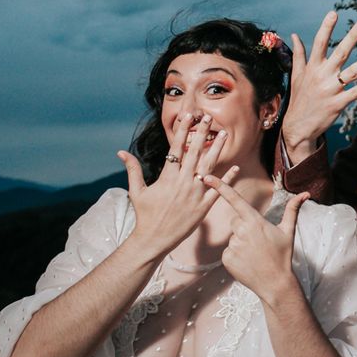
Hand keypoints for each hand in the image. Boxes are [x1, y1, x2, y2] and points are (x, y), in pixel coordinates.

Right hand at [118, 113, 237, 257]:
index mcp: (167, 177)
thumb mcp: (136, 191)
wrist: (154, 239)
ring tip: (224, 135)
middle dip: (202, 133)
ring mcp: (195, 194)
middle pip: (195, 152)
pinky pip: (218, 190)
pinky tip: (236, 167)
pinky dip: (228, 179)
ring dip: (217, 149)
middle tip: (209, 117)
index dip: (183, 131)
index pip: (177, 148)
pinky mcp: (204, 206)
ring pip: (209, 167)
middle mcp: (183, 182)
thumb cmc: (145, 215)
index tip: (188, 116)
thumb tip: (121, 152)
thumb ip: (133, 169)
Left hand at [204, 173, 308, 304]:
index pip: (235, 200)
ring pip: (233, 237)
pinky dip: (236, 255)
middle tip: (259, 241)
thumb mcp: (288, 231)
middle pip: (235, 221)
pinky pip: (228, 251)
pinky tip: (247, 262)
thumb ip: (293, 209)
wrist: (275, 283)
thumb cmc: (283, 255)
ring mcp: (233, 246)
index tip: (207, 178)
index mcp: (255, 222)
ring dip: (241, 242)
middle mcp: (241, 232)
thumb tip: (305, 194)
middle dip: (244, 227)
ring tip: (255, 254)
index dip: (221, 187)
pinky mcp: (226, 259)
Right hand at [281, 11, 356, 162]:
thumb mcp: (296, 75)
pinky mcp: (338, 104)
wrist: (298, 126)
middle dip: (351, 38)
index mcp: (312, 67)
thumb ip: (298, 55)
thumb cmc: (300, 98)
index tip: (334, 13)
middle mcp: (322, 76)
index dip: (326, 28)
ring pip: (352, 73)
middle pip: (339, 53)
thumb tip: (294, 35)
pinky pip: (355, 93)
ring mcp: (331, 90)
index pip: (319, 43)